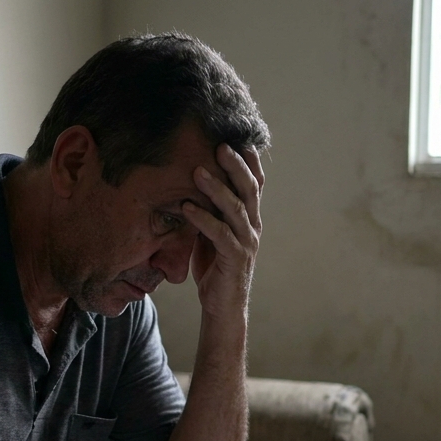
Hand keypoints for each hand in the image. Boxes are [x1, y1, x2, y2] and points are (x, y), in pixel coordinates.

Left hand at [181, 144, 265, 322]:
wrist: (222, 306)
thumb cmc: (214, 267)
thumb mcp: (211, 231)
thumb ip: (209, 209)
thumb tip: (190, 181)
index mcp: (250, 216)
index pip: (254, 181)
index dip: (248, 158)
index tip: (235, 134)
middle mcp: (254, 225)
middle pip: (250, 188)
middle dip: (235, 164)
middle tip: (219, 144)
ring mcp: (247, 241)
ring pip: (236, 208)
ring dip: (216, 188)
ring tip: (197, 171)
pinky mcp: (235, 258)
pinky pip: (220, 234)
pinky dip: (203, 219)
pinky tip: (186, 207)